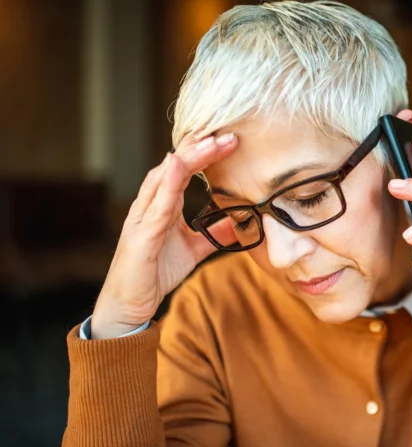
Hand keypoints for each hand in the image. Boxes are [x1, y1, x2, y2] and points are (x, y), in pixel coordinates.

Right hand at [91, 134, 238, 338]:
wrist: (129, 304)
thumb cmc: (155, 272)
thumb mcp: (194, 249)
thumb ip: (214, 234)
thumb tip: (239, 221)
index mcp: (162, 205)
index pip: (184, 170)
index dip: (205, 154)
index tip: (231, 141)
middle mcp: (149, 206)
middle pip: (174, 167)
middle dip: (201, 148)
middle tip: (228, 135)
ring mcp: (142, 219)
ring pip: (163, 179)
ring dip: (187, 159)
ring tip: (209, 142)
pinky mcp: (140, 238)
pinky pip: (156, 207)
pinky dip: (167, 185)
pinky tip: (177, 166)